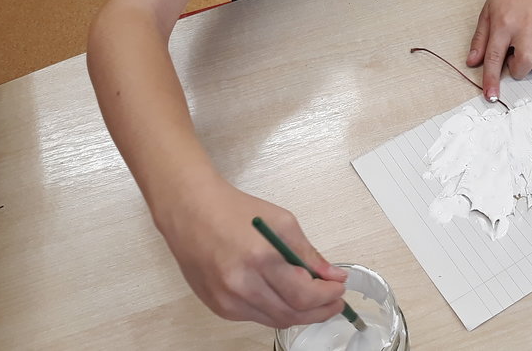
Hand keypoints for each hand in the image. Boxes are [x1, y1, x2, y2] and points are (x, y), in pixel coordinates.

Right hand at [154, 176, 345, 326]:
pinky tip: (286, 298)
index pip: (304, 295)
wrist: (191, 212)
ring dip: (300, 314)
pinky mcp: (218, 307)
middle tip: (334, 301)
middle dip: (319, 311)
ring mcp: (227, 300)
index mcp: (260, 259)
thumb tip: (331, 275)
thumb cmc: (234, 211)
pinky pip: (256, 317)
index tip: (340, 289)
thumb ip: (308, 254)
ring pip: (274, 320)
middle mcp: (241, 285)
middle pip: (291, 314)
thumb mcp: (281, 222)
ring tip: (315, 301)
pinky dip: (276, 310)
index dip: (327, 296)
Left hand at [467, 0, 531, 101]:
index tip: (491, 96)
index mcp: (502, 24)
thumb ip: (480, 40)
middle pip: (526, 61)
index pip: (493, 57)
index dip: (491, 79)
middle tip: (515, 62)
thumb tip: (472, 63)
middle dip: (520, 71)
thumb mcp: (486, 14)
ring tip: (531, 53)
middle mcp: (524, 26)